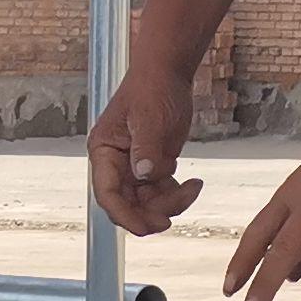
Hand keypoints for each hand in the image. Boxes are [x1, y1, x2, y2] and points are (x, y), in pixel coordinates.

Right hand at [88, 66, 205, 235]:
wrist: (168, 72)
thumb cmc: (153, 88)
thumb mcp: (150, 118)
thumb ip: (146, 148)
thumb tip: (143, 175)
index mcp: (104, 151)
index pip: (108, 192)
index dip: (123, 215)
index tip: (143, 228)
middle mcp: (115, 163)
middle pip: (127, 203)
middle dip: (148, 214)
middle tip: (171, 220)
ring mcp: (134, 166)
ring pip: (147, 201)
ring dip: (169, 203)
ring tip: (194, 188)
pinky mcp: (153, 164)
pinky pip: (162, 191)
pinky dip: (178, 194)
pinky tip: (195, 183)